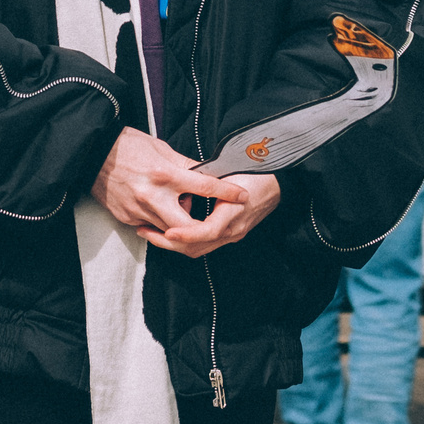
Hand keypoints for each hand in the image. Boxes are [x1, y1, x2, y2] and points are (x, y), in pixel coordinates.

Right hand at [89, 129, 245, 243]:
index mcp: (164, 174)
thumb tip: (206, 173)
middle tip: (215, 223)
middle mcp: (152, 196)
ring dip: (181, 225)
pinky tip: (160, 209)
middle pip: (187, 228)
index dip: (227, 192)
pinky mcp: (126, 218)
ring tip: (182, 208)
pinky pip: (150, 227)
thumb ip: (185, 165)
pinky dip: (160, 222)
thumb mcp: (160, 148)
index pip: (204, 186)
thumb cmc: (126, 145)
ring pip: (169, 231)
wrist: (91, 154)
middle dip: (204, 230)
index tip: (242, 196)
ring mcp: (138, 210)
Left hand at [148, 173, 280, 257]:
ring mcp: (232, 235)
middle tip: (144, 231)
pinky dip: (184, 241)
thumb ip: (207, 180)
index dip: (186, 233)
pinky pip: (203, 245)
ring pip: (197, 250)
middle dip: (168, 243)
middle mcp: (232, 230)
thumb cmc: (254, 173)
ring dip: (172, 244)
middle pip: (197, 248)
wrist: (278, 183)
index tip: (167, 230)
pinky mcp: (229, 235)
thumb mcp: (230, 173)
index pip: (207, 232)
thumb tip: (181, 178)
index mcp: (233, 213)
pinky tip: (169, 231)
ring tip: (150, 232)